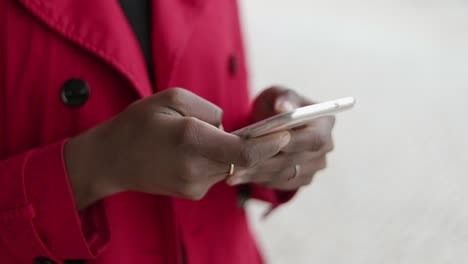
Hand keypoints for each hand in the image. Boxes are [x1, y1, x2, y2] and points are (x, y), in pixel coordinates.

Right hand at [65, 88, 290, 208]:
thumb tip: (229, 127)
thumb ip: (209, 110)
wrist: (111, 161)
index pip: (243, 152)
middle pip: (242, 161)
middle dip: (256, 146)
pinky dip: (219, 162)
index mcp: (190, 140)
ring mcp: (194, 185)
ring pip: (231, 167)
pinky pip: (218, 174)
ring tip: (221, 138)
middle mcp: (195, 168)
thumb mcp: (171, 98)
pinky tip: (201, 152)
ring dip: (235, 154)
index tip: (285, 134)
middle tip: (267, 131)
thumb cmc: (138, 124)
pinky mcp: (192, 193)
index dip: (269, 145)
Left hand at [227, 87, 334, 190]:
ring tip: (232, 171)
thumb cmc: (278, 104)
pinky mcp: (300, 179)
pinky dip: (258, 180)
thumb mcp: (279, 94)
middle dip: (266, 161)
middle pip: (296, 160)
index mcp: (325, 124)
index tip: (268, 142)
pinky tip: (237, 176)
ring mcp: (314, 167)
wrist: (274, 124)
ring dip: (258, 173)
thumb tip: (283, 107)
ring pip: (285, 174)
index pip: (315, 139)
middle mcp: (324, 149)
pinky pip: (279, 183)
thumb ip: (284, 98)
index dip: (293, 142)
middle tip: (239, 163)